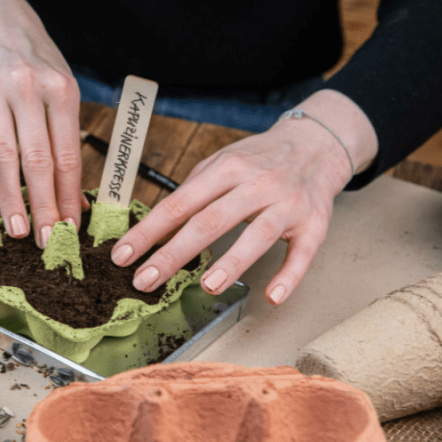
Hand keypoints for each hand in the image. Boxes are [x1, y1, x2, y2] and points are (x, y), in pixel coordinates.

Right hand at [0, 0, 83, 246]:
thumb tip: (78, 201)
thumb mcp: (62, 95)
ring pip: (5, 152)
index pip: (67, 155)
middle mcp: (31, 90)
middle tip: (47, 240)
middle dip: (44, 204)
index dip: (69, 195)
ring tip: (18, 228)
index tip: (71, 227)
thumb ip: (67, 143)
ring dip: (11, 196)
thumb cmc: (37, 70)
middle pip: (38, 159)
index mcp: (62, 92)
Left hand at [110, 89, 378, 304]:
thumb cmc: (260, 159)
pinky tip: (272, 297)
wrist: (317, 144)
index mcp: (226, 169)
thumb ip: (194, 189)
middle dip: (174, 253)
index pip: (179, 204)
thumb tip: (158, 223)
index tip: (123, 255)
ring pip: (257, 236)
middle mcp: (256, 184)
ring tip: (206, 286)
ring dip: (232, 263)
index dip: (149, 231)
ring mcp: (286, 205)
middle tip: (145, 280)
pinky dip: (289, 276)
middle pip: (210, 222)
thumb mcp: (223, 161)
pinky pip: (303, 253)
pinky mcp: (314, 224)